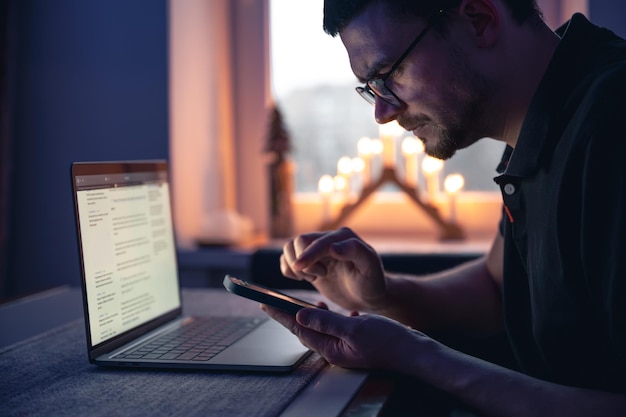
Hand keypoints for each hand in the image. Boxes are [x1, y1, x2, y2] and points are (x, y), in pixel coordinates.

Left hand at [262, 304, 423, 370]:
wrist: (412, 351)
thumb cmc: (387, 341)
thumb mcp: (355, 329)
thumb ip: (327, 322)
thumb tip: (301, 316)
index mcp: (331, 349)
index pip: (299, 329)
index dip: (280, 315)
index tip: (264, 303)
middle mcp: (334, 350)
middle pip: (305, 329)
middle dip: (289, 314)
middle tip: (273, 301)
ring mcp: (343, 347)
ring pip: (320, 328)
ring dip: (310, 315)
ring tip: (301, 304)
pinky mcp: (352, 342)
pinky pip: (335, 328)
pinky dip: (330, 317)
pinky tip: (332, 310)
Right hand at [280, 227, 386, 311]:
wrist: (367, 294)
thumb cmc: (371, 282)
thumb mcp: (370, 267)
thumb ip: (356, 252)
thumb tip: (333, 247)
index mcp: (343, 237)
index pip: (317, 241)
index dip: (307, 254)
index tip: (299, 268)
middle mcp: (328, 239)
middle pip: (299, 241)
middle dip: (302, 262)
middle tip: (318, 277)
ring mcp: (316, 250)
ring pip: (289, 247)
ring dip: (294, 265)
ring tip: (312, 278)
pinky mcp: (308, 261)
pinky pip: (287, 259)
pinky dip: (288, 270)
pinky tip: (306, 279)